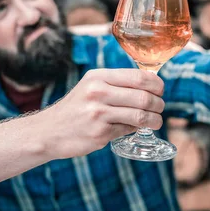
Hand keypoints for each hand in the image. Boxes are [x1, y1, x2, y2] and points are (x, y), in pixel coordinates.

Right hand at [38, 69, 164, 158]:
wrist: (48, 131)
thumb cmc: (76, 108)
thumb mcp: (91, 86)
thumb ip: (117, 83)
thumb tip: (151, 85)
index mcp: (98, 77)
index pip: (139, 77)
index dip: (156, 85)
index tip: (160, 90)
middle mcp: (98, 92)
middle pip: (144, 97)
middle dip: (159, 104)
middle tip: (160, 108)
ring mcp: (98, 114)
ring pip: (140, 116)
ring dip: (154, 120)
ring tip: (155, 121)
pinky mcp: (100, 133)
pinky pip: (128, 130)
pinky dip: (134, 129)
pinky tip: (132, 128)